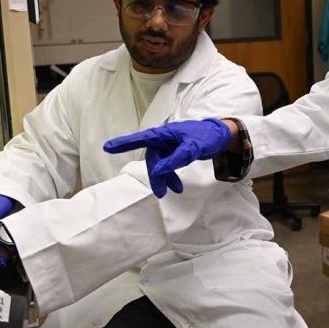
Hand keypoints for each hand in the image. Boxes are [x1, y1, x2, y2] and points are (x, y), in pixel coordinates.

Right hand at [103, 118, 232, 197]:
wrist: (221, 137)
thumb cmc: (206, 137)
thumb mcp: (193, 148)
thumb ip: (176, 158)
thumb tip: (160, 171)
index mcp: (164, 134)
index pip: (141, 139)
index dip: (124, 143)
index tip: (108, 147)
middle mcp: (163, 139)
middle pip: (152, 159)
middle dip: (156, 176)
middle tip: (161, 193)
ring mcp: (168, 146)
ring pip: (160, 165)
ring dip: (165, 178)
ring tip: (176, 191)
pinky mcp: (174, 153)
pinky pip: (167, 166)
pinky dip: (171, 176)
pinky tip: (177, 187)